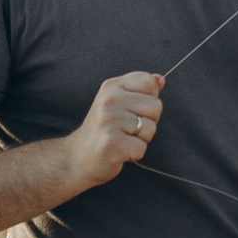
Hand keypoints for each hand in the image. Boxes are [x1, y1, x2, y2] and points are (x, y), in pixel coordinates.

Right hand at [69, 70, 164, 191]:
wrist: (77, 157)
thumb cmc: (103, 129)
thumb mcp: (118, 102)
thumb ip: (140, 89)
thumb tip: (160, 79)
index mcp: (112, 86)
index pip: (150, 83)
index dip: (148, 100)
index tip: (131, 110)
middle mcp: (109, 99)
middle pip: (155, 106)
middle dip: (147, 121)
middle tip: (125, 129)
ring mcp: (110, 120)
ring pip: (150, 128)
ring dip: (140, 139)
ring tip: (121, 139)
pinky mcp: (112, 142)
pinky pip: (141, 148)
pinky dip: (133, 154)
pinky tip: (118, 151)